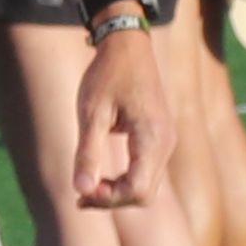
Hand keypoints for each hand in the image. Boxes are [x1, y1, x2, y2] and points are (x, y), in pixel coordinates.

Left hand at [63, 19, 180, 207]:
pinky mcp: (160, 139)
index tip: (81, 190)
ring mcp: (166, 142)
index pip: (137, 190)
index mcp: (151, 138)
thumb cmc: (108, 75)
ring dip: (118, 193)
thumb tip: (81, 190)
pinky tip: (100, 177)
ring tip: (85, 189)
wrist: (128, 46)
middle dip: (112, 200)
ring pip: (147, 186)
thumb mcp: (91, 113)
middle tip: (80, 195)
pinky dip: (125, 180)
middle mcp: (165, 144)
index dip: (109, 198)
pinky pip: (146, 172)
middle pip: (144, 194)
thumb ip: (88, 153)